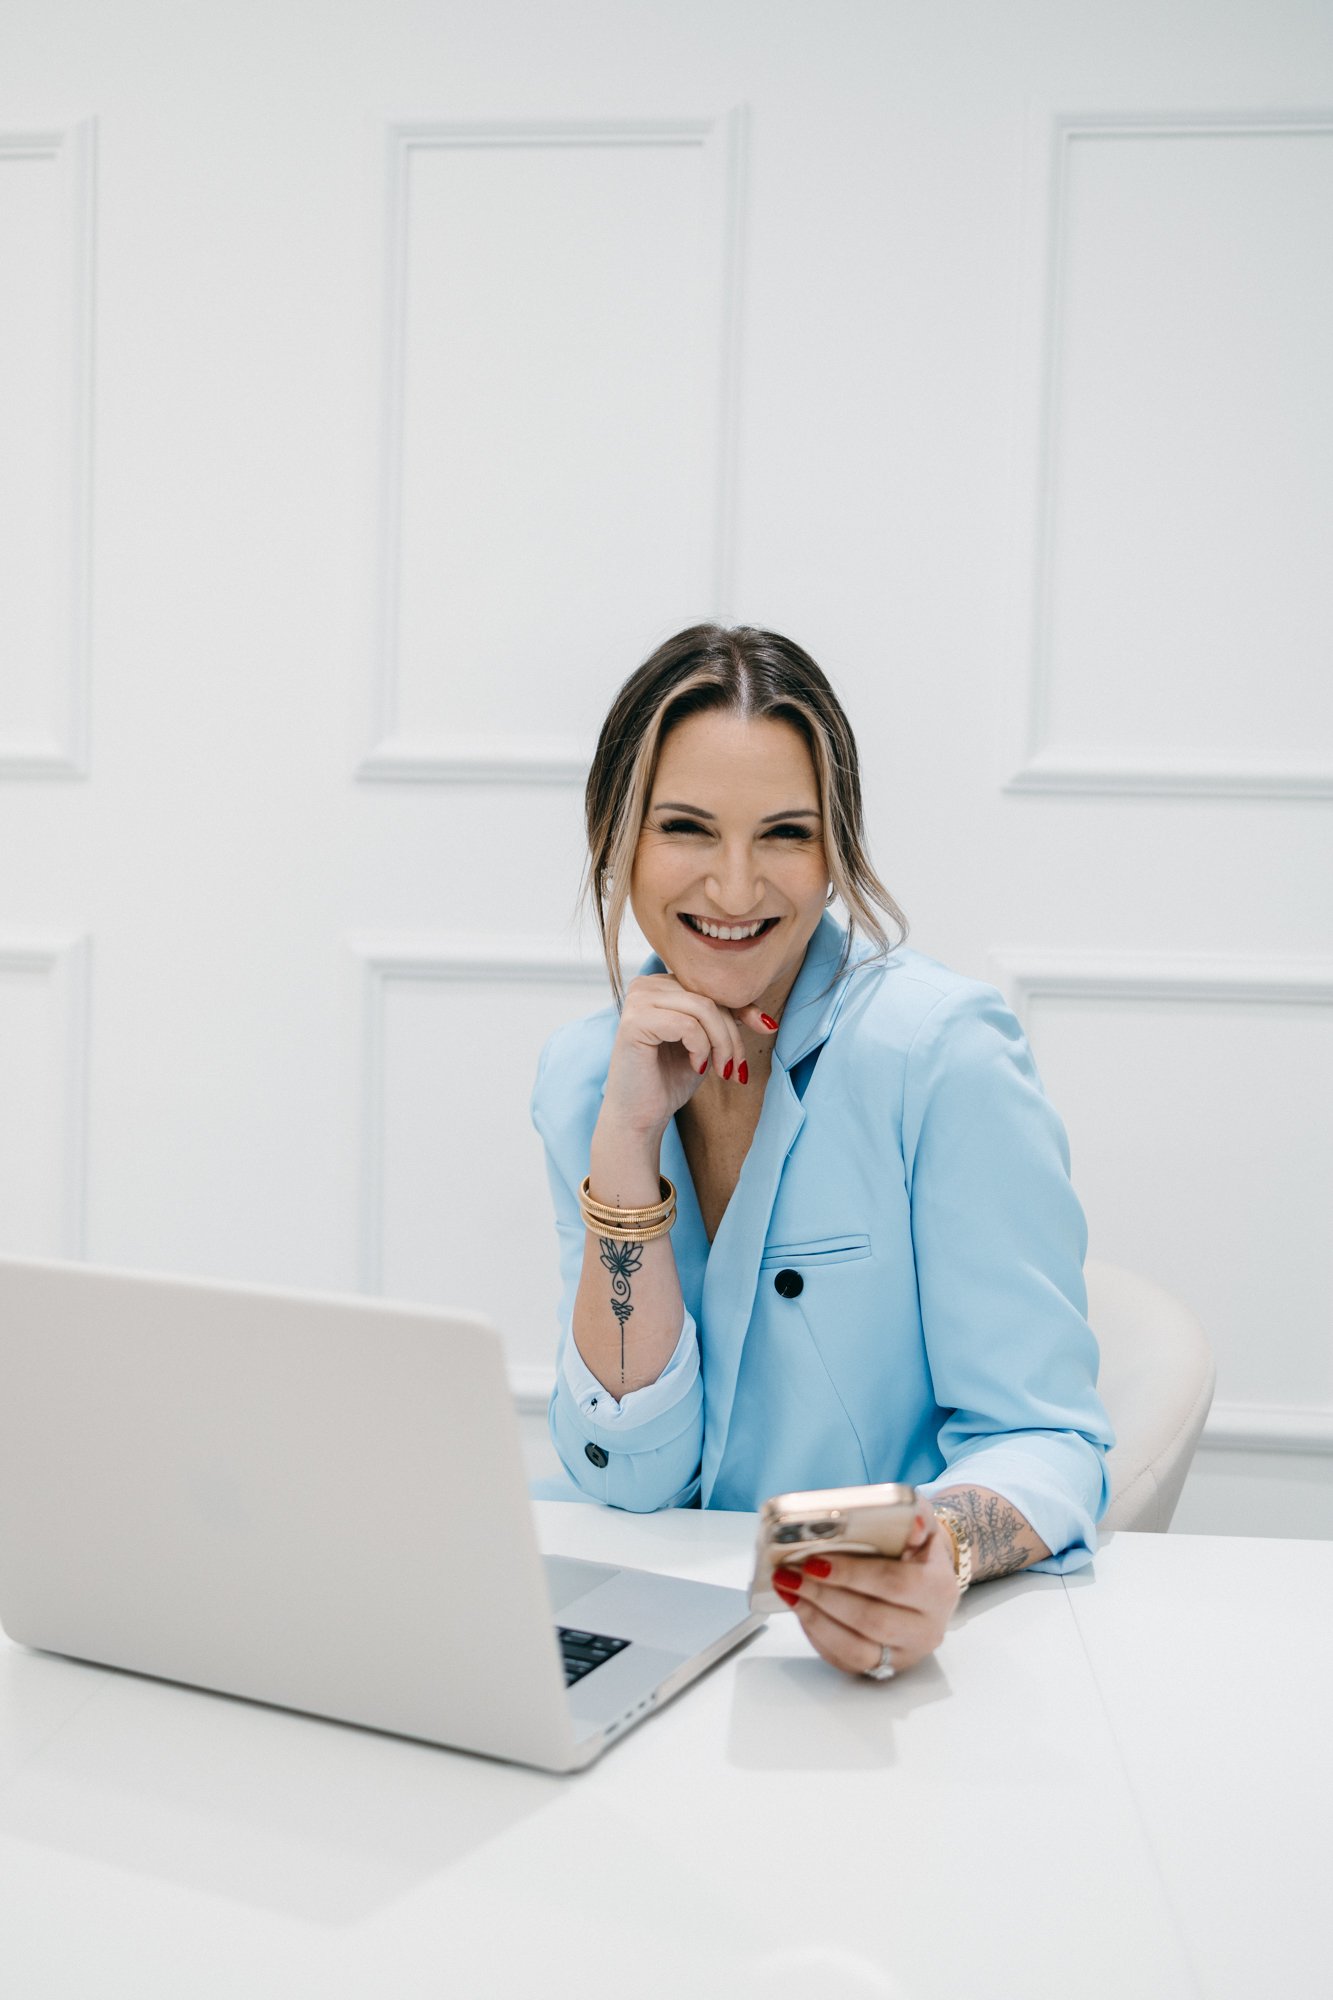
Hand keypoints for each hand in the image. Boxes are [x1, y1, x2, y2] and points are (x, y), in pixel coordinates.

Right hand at [599, 972, 776, 1138]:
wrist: (639, 1117)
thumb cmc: (669, 1080)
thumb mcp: (707, 1044)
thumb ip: (726, 1022)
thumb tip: (767, 1020)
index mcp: (661, 985)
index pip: (711, 987)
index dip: (742, 1008)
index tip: (767, 1028)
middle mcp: (645, 985)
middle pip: (709, 996)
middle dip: (732, 1034)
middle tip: (736, 1069)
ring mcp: (637, 1000)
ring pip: (703, 1008)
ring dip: (722, 1043)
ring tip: (721, 1071)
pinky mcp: (634, 1021)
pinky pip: (687, 1025)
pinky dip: (701, 1049)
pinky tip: (697, 1067)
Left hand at [773, 1507, 960, 1677]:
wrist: (926, 1582)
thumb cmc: (915, 1550)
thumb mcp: (921, 1522)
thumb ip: (914, 1513)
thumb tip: (912, 1525)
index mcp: (938, 1589)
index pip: (894, 1584)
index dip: (852, 1574)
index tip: (816, 1562)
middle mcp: (927, 1629)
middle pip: (871, 1619)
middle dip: (824, 1597)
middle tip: (791, 1575)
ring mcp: (906, 1653)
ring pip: (856, 1649)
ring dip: (815, 1618)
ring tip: (789, 1591)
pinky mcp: (884, 1669)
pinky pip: (846, 1661)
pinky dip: (817, 1636)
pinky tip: (801, 1609)